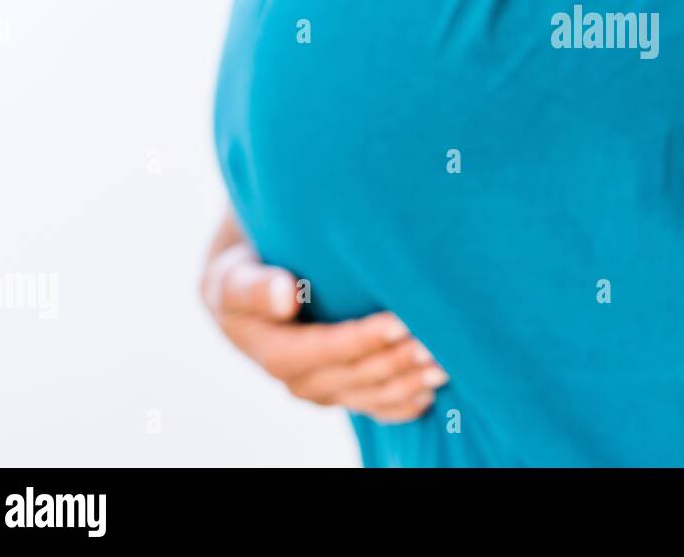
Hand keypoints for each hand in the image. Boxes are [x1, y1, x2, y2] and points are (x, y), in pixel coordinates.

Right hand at [200, 214, 447, 422]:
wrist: (247, 298)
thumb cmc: (245, 277)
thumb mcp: (236, 277)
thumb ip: (255, 287)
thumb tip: (285, 296)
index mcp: (274, 354)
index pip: (325, 350)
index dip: (362, 339)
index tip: (399, 322)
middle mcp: (299, 382)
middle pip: (356, 376)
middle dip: (397, 362)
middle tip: (437, 343)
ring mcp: (324, 391)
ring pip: (372, 395)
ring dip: (409, 383)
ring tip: (447, 366)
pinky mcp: (343, 392)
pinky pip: (377, 406)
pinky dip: (405, 403)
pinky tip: (432, 392)